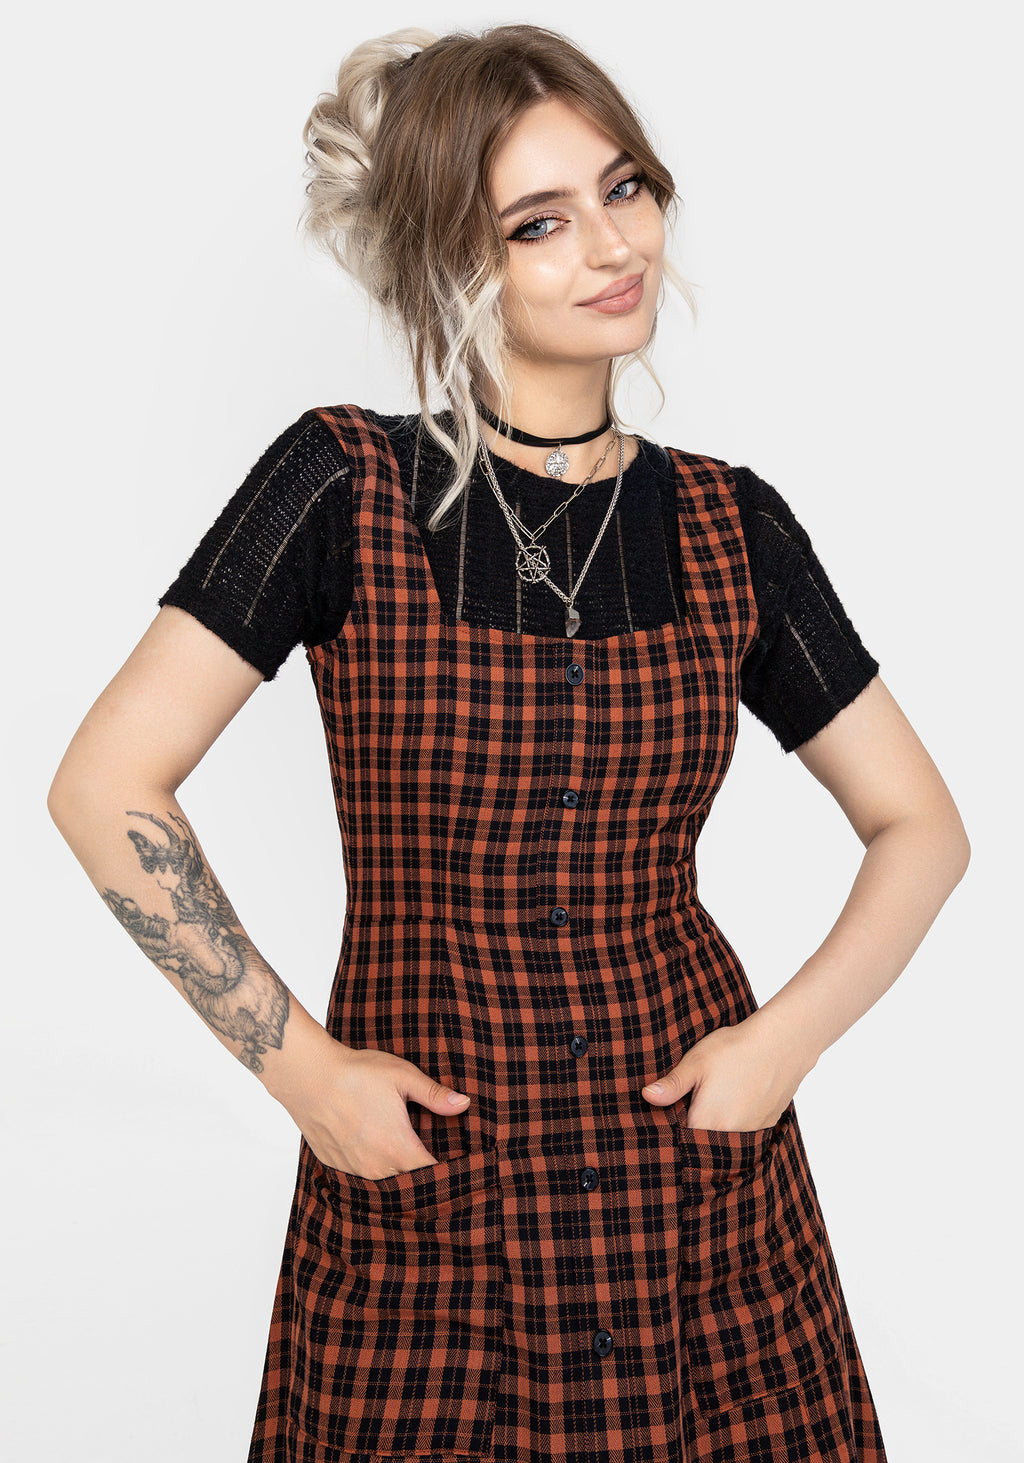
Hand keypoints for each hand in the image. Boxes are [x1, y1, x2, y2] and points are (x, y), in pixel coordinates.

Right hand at [274, 1027, 471, 1178]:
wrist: (308, 1076)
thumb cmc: (355, 1074)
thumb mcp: (402, 1076)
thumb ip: (434, 1094)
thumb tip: (464, 1104)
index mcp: (397, 1147)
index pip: (431, 1175)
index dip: (447, 1173)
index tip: (456, 1165)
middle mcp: (376, 1167)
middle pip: (409, 1183)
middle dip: (422, 1175)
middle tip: (433, 1160)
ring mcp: (353, 1169)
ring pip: (385, 1183)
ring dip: (397, 1173)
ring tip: (405, 1156)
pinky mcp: (336, 1165)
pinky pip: (362, 1176)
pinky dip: (374, 1168)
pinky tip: (376, 1150)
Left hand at [641, 1011, 816, 1131]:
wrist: (782, 1044)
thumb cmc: (735, 1049)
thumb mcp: (696, 1062)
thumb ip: (672, 1085)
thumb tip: (646, 1096)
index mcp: (707, 1121)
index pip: (682, 1140)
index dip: (674, 1130)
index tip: (672, 1116)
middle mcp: (729, 1134)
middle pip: (704, 1142)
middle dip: (696, 1130)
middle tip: (694, 1105)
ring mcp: (751, 1132)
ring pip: (725, 1139)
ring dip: (717, 1127)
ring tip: (715, 1102)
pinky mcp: (766, 1124)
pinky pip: (744, 1133)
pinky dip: (736, 1123)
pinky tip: (735, 1102)